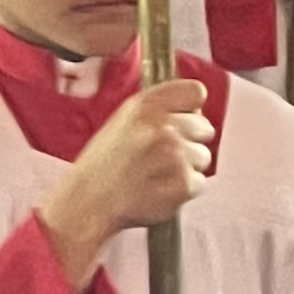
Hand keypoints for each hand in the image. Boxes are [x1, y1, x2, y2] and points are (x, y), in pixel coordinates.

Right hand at [41, 80, 218, 289]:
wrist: (89, 200)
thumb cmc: (104, 163)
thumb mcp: (124, 119)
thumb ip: (159, 109)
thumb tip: (193, 111)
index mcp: (148, 105)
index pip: (196, 92)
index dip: (191, 108)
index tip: (183, 118)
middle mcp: (163, 126)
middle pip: (204, 127)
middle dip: (190, 141)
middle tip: (164, 155)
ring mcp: (176, 156)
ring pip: (203, 157)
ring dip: (187, 167)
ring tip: (158, 174)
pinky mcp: (183, 184)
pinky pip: (199, 182)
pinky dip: (183, 189)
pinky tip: (160, 189)